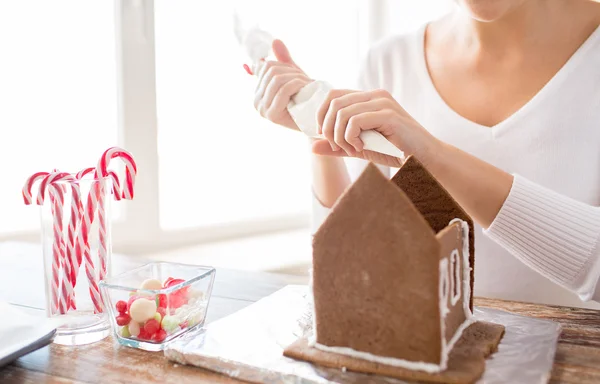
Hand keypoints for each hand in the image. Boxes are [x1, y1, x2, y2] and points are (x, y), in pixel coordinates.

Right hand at [254, 40, 311, 129]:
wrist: (314, 124)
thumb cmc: (305, 100)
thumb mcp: (293, 78)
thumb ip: (283, 61)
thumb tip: (275, 41)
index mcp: (258, 91)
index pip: (266, 66)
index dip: (283, 65)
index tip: (296, 74)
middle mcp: (255, 101)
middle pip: (271, 71)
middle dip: (291, 71)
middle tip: (305, 79)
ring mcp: (262, 109)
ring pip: (277, 79)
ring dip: (296, 78)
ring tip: (307, 84)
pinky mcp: (271, 115)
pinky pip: (283, 90)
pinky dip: (296, 85)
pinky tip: (305, 88)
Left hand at [312, 89, 437, 167]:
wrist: (423, 159)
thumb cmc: (394, 152)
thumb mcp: (358, 149)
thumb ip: (336, 146)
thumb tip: (311, 146)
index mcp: (367, 98)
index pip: (332, 95)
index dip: (322, 115)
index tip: (325, 136)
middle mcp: (374, 95)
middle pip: (333, 103)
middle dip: (329, 128)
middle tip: (338, 147)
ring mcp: (382, 102)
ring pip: (342, 113)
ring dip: (340, 136)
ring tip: (352, 150)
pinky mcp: (388, 114)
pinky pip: (355, 122)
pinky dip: (351, 138)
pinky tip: (360, 148)